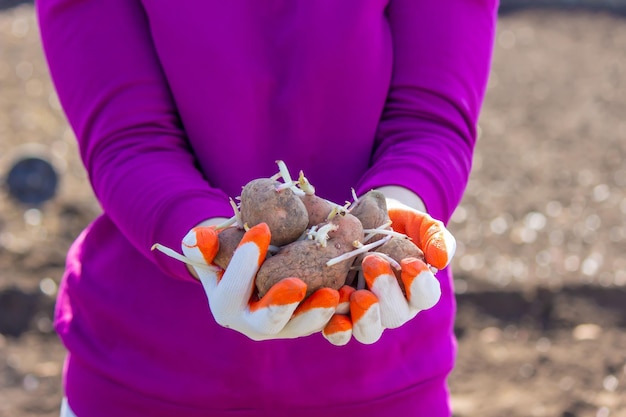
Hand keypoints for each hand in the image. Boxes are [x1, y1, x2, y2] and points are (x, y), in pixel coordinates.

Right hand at [181, 223, 339, 340]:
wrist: (253, 264)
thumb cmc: (230, 251)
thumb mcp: (213, 247)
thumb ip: (201, 245)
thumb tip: (195, 238)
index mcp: (226, 307)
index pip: (233, 290)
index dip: (244, 262)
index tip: (262, 230)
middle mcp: (254, 325)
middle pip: (267, 324)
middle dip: (280, 305)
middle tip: (297, 284)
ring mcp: (283, 327)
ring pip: (301, 328)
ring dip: (317, 312)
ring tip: (334, 293)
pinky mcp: (308, 322)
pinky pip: (325, 324)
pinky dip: (338, 313)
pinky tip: (350, 294)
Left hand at [322, 199, 455, 344]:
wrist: (360, 217)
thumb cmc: (395, 222)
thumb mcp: (418, 222)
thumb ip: (435, 236)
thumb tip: (441, 261)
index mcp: (417, 290)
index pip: (426, 296)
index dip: (420, 285)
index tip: (411, 263)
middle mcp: (393, 308)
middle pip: (395, 315)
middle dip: (386, 290)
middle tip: (373, 262)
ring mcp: (365, 315)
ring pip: (368, 332)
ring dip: (363, 316)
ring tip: (353, 292)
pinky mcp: (337, 315)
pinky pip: (338, 333)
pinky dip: (335, 325)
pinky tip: (330, 303)